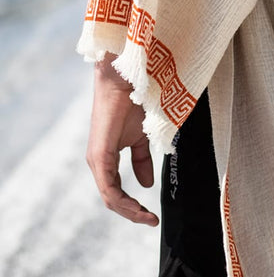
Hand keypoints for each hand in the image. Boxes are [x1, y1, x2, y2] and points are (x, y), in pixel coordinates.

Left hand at [86, 53, 158, 225]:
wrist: (126, 77)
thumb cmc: (133, 100)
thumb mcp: (142, 136)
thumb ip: (142, 159)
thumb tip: (147, 184)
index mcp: (107, 157)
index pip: (117, 191)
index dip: (133, 206)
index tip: (152, 216)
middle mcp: (98, 162)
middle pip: (113, 199)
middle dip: (133, 213)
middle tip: (152, 220)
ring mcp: (97, 159)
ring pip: (110, 197)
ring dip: (130, 211)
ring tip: (148, 217)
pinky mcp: (100, 155)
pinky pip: (109, 188)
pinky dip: (124, 201)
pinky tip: (138, 207)